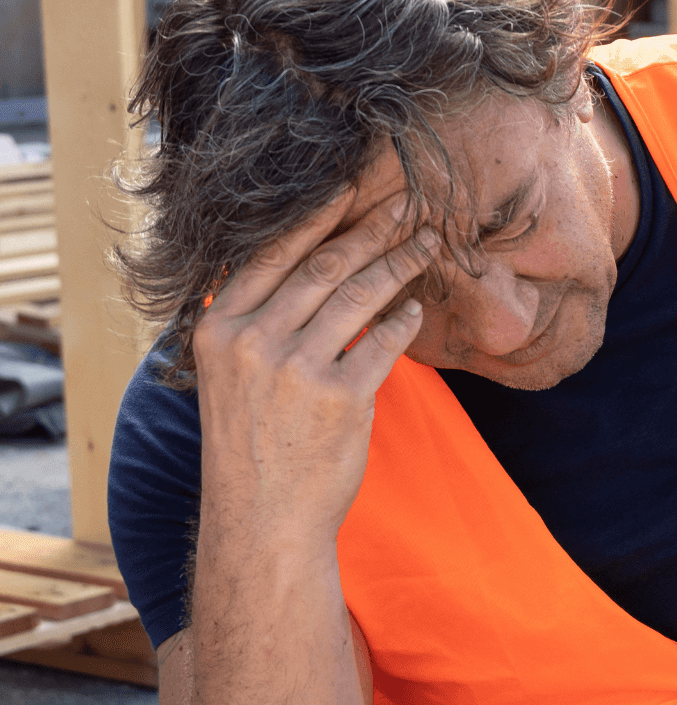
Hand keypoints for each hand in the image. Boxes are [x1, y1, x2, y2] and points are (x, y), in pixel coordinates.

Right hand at [194, 192, 438, 544]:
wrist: (262, 519)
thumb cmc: (252, 444)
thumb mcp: (230, 375)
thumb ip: (257, 323)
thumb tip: (307, 269)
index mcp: (219, 329)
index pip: (272, 254)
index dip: (317, 215)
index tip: (350, 184)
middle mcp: (252, 342)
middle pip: (324, 266)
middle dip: (373, 229)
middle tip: (410, 203)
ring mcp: (295, 370)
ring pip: (359, 296)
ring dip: (400, 263)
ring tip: (428, 241)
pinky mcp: (340, 398)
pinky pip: (384, 343)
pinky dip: (404, 321)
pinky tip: (416, 307)